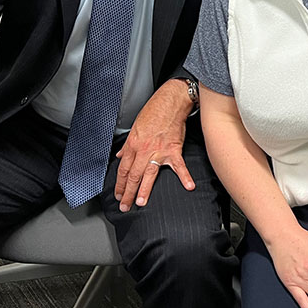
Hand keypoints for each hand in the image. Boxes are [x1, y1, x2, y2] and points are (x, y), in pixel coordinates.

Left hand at [114, 79, 195, 211]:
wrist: (171, 102)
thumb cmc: (154, 111)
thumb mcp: (135, 127)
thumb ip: (128, 145)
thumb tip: (121, 156)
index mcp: (133, 144)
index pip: (124, 168)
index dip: (120, 183)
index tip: (119, 194)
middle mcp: (144, 149)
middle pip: (134, 175)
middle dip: (128, 192)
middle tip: (125, 205)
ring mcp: (159, 151)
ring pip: (149, 174)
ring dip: (144, 190)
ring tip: (140, 202)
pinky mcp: (174, 149)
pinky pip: (179, 166)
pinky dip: (185, 176)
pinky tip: (189, 186)